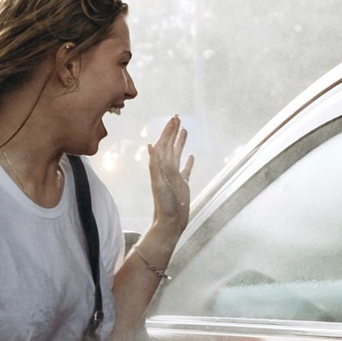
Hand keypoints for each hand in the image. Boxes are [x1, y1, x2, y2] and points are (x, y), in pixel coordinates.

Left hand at [144, 111, 194, 246]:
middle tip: (178, 118)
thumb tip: (150, 146)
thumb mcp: (158, 183)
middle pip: (170, 145)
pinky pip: (186, 169)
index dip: (169, 131)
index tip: (174, 120)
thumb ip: (154, 165)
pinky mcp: (182, 184)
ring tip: (184, 130)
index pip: (165, 144)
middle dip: (173, 131)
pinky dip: (188, 162)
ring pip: (177, 154)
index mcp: (161, 166)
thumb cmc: (163, 204)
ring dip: (180, 142)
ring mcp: (175, 176)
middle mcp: (167, 169)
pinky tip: (191, 156)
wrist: (170, 221)